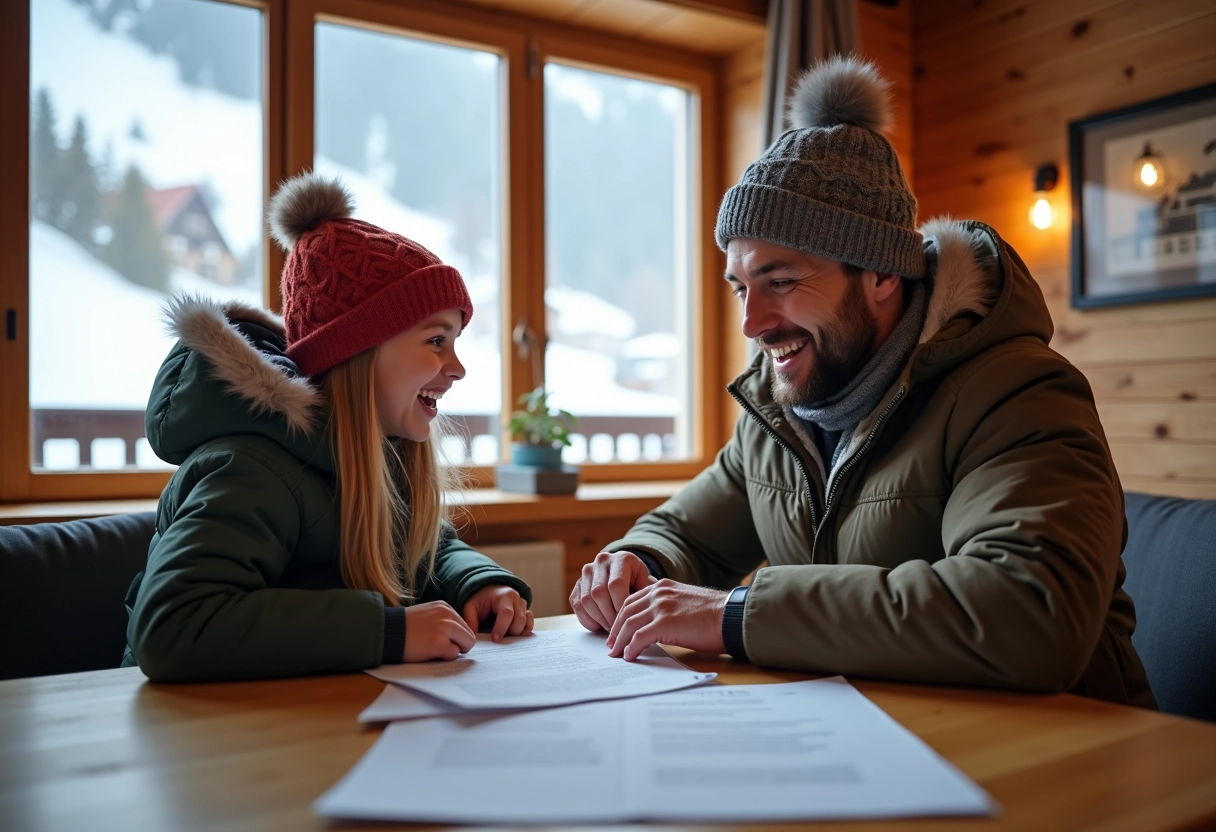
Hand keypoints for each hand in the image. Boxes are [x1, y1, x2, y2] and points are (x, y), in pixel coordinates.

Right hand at [404, 601, 476, 661]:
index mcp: (445, 607)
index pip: (465, 626)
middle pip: (469, 636)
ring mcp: (444, 628)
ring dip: (452, 651)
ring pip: (466, 645)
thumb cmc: (405, 628)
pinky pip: (453, 655)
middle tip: (441, 648)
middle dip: (458, 645)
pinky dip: (444, 657)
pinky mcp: (439, 643)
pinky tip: (429, 652)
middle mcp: (446, 615)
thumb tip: (461, 638)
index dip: (456, 637)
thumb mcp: (428, 615)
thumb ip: (444, 621)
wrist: (387, 633)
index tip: (443, 640)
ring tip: (433, 648)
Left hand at [461, 585, 533, 641]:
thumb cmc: (482, 599)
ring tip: (505, 635)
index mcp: (504, 596)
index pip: (507, 613)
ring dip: (516, 632)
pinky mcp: (526, 612)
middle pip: (519, 619)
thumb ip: (470, 619)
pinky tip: (514, 634)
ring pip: (526, 622)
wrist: (492, 591)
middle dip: (510, 632)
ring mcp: (523, 606)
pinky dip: (524, 631)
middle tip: (499, 638)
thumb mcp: (471, 606)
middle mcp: (517, 600)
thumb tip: (473, 634)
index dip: (502, 627)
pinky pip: (530, 623)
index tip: (495, 639)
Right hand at [570, 551, 658, 632]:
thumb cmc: (637, 580)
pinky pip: (578, 605)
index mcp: (621, 559)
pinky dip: (588, 619)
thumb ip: (647, 594)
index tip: (628, 620)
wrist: (623, 572)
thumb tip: (647, 611)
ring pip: (586, 600)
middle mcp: (601, 562)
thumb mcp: (646, 582)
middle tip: (619, 630)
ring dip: (599, 619)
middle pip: (599, 593)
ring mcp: (587, 573)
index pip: (616, 584)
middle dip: (609, 616)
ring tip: (611, 629)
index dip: (620, 606)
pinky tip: (599, 626)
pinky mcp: (577, 585)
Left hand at [606, 580, 727, 660]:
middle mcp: (659, 593)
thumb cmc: (715, 614)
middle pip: (626, 611)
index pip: (632, 600)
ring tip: (616, 653)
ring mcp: (661, 607)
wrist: (732, 616)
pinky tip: (629, 656)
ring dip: (620, 640)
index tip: (617, 629)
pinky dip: (631, 648)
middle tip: (611, 644)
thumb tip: (659, 620)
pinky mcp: (665, 623)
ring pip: (629, 624)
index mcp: (663, 586)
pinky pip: (639, 637)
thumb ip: (670, 604)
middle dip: (616, 628)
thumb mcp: (687, 600)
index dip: (622, 616)